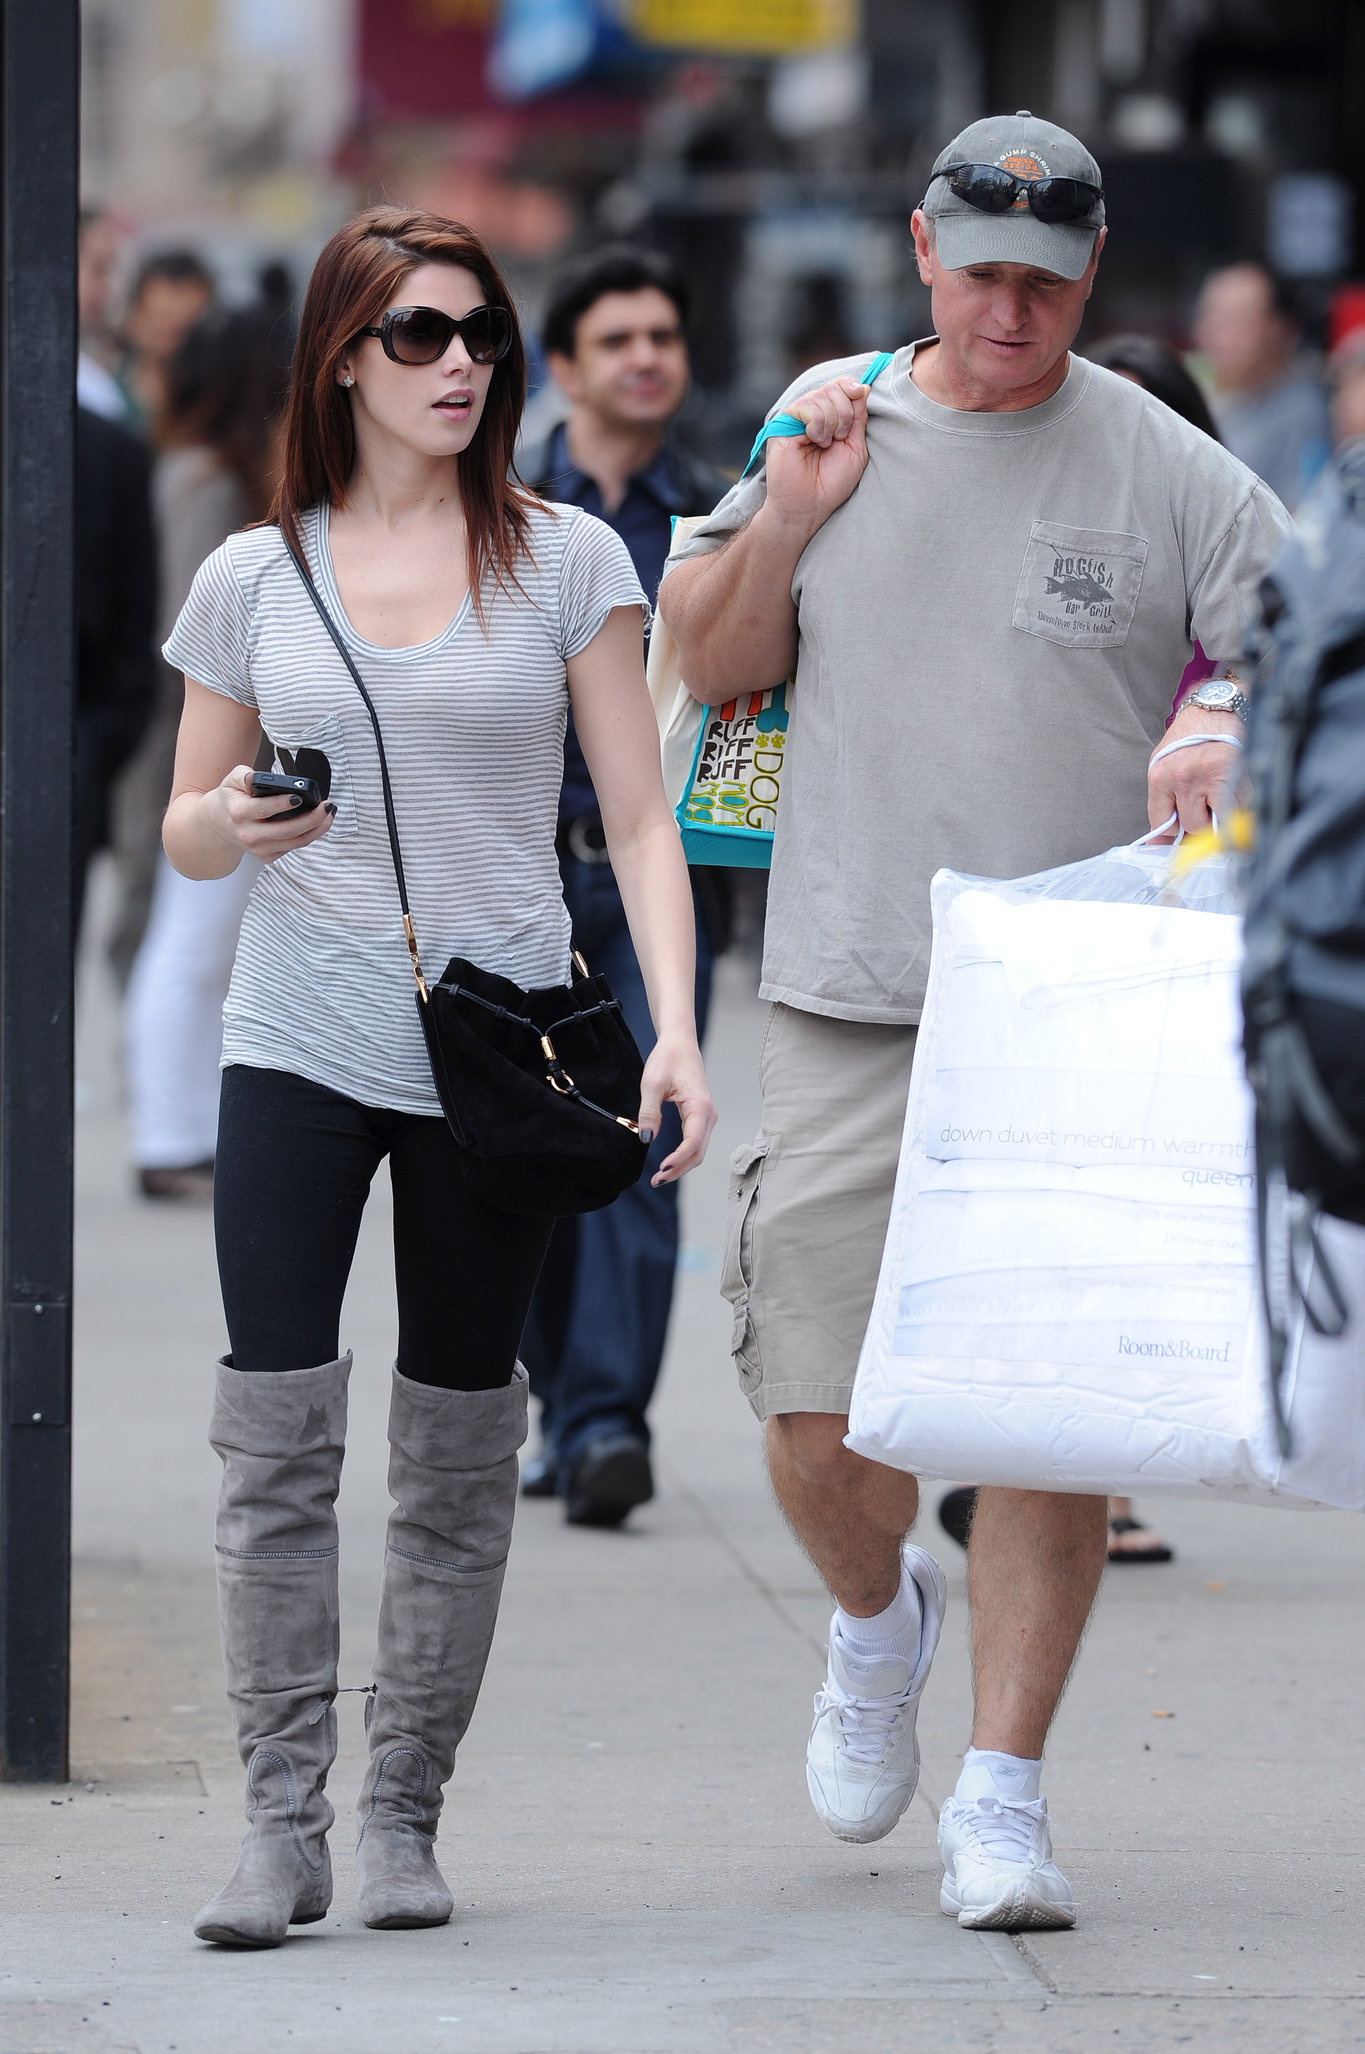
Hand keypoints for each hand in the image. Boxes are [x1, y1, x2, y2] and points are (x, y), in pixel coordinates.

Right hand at [202, 765, 336, 863]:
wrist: (218, 825)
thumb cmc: (230, 799)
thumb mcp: (231, 781)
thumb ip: (244, 775)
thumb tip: (258, 778)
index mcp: (238, 813)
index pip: (264, 810)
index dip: (282, 804)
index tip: (299, 797)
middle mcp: (249, 835)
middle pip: (286, 830)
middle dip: (312, 818)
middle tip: (327, 805)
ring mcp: (259, 849)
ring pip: (295, 842)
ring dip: (317, 828)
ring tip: (329, 814)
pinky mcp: (267, 857)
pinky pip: (294, 847)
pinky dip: (309, 835)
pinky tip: (318, 823)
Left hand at [637, 1033, 715, 1186]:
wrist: (679, 1043)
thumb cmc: (667, 1059)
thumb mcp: (652, 1083)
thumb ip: (649, 1112)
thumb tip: (646, 1139)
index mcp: (700, 1106)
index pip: (693, 1142)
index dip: (678, 1160)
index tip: (660, 1170)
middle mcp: (708, 1114)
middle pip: (698, 1152)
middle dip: (679, 1170)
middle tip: (656, 1181)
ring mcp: (706, 1117)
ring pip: (698, 1150)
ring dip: (681, 1166)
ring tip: (660, 1176)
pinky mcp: (700, 1117)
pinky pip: (695, 1143)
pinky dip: (683, 1156)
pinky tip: (669, 1164)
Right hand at [761, 375, 871, 534]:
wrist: (809, 505)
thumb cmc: (831, 482)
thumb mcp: (855, 447)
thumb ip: (858, 417)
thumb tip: (863, 387)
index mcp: (830, 416)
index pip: (841, 385)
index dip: (852, 387)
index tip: (861, 395)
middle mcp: (813, 413)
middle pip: (833, 387)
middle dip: (844, 412)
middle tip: (839, 437)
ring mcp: (796, 418)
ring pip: (820, 395)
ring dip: (831, 421)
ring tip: (825, 444)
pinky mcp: (782, 423)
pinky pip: (804, 406)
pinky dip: (817, 424)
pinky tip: (814, 441)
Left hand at [1146, 702, 1244, 838]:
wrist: (1216, 708)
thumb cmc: (1190, 737)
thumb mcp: (1164, 766)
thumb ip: (1161, 804)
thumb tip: (1161, 843)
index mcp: (1161, 777)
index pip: (1163, 824)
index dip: (1172, 831)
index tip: (1178, 833)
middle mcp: (1185, 779)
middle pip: (1192, 826)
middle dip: (1198, 819)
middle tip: (1202, 800)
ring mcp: (1213, 779)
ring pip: (1216, 822)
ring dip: (1218, 813)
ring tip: (1217, 791)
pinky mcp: (1238, 779)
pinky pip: (1237, 810)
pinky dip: (1236, 804)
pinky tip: (1231, 786)